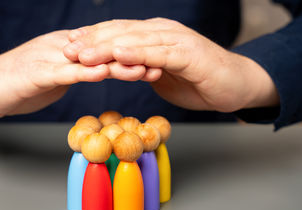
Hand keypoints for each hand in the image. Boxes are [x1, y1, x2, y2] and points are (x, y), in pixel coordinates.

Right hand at [0, 30, 148, 118]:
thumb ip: (77, 71)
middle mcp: (62, 47)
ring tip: (144, 69)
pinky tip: (102, 73)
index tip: (157, 62)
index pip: (106, 49)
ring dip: (118, 64)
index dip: (132, 55)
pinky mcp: (36, 72)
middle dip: (133, 58)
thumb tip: (98, 71)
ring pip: (90, 59)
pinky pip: (65, 72)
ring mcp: (49, 58)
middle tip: (161, 64)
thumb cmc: (22, 82)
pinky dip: (85, 73)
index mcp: (69, 48)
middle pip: (104, 51)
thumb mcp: (56, 76)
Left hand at [64, 18, 278, 111]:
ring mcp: (175, 40)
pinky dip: (138, 53)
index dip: (92, 38)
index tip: (69, 45)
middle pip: (121, 33)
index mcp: (153, 36)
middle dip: (91, 41)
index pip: (118, 33)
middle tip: (67, 49)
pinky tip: (119, 55)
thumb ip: (141, 67)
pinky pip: (159, 53)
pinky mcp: (188, 54)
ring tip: (83, 54)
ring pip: (135, 40)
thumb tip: (120, 67)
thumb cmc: (198, 80)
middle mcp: (162, 32)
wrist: (234, 85)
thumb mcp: (161, 74)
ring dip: (107, 46)